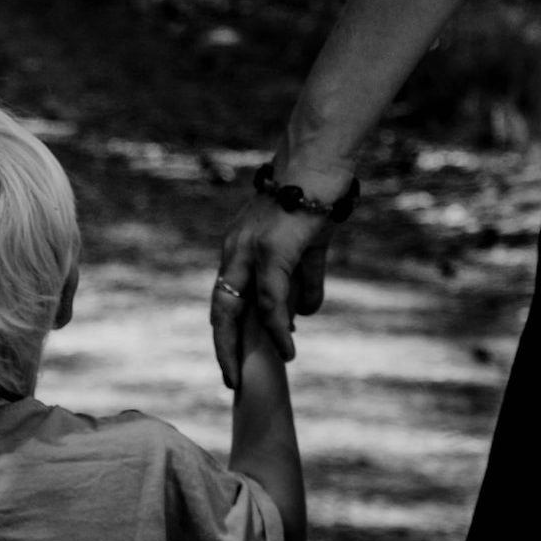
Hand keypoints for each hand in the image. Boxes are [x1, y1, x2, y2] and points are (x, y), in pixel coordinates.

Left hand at [211, 190, 335, 388]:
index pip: (226, 295)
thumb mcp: (310, 245)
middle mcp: (236, 250)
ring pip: (239, 310)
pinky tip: (287, 349)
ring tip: (249, 376)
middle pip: (220, 309)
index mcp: (240, 247)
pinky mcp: (271, 251)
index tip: (233, 356)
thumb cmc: (316, 194)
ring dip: (245, 347)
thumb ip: (306, 279)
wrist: (320, 160)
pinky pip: (270, 301)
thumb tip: (307, 312)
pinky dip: (277, 329)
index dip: (229, 328)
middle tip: (231, 380)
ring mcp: (250, 251)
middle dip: (224, 348)